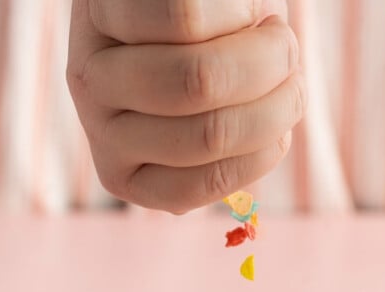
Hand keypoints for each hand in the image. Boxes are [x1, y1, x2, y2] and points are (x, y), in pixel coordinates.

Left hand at [67, 0, 304, 212]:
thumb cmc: (206, 52)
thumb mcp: (225, 110)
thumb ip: (242, 138)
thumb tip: (272, 139)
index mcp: (137, 180)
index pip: (213, 179)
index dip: (271, 137)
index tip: (290, 95)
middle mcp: (106, 140)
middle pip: (211, 132)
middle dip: (271, 91)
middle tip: (288, 51)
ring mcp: (94, 80)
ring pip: (198, 79)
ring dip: (259, 48)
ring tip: (270, 21)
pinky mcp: (99, 16)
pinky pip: (183, 19)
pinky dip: (231, 7)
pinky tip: (232, 1)